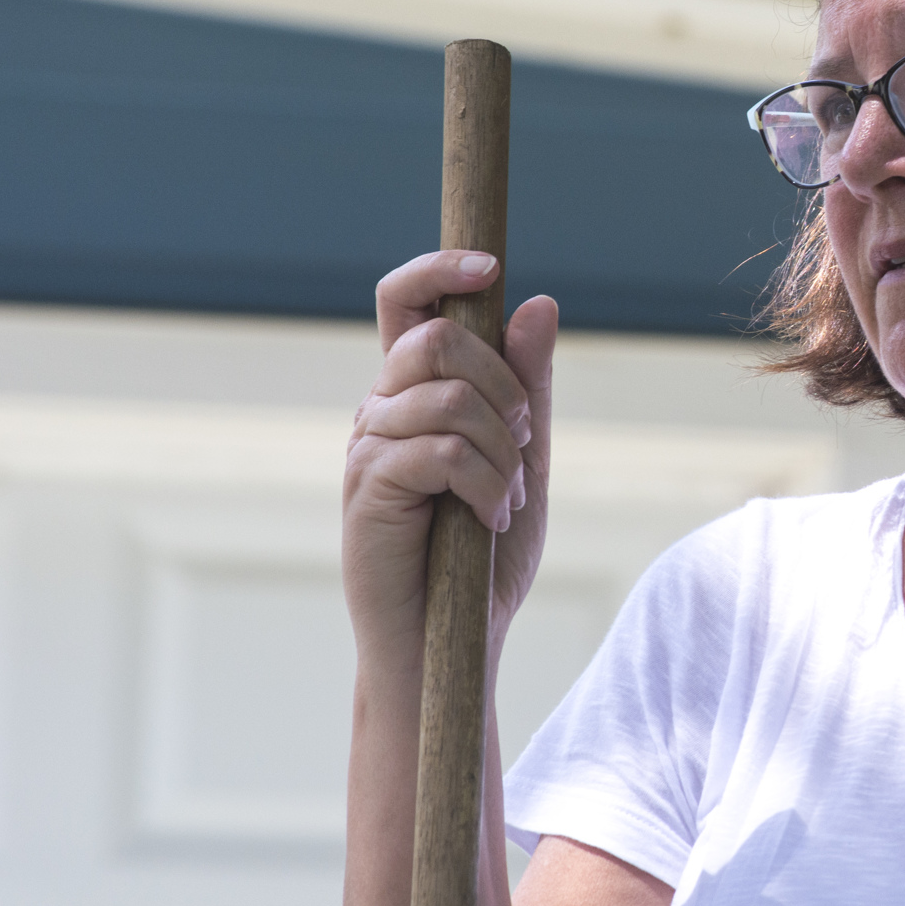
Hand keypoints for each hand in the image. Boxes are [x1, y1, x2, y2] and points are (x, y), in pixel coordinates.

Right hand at [342, 250, 558, 657]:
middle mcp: (382, 408)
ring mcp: (368, 448)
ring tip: (506, 498)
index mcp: (416, 391)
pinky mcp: (368, 491)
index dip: (438, 268)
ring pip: (445, 395)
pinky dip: (485, 483)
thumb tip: (537, 302)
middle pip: (436, 338)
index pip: (406, 302)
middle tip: (521, 442)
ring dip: (500, 449)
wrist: (454, 640)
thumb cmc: (484, 551)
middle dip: (502, 384)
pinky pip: (440, 450)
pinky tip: (490, 518)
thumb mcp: (525, 457)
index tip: (489, 265)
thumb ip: (528, 384)